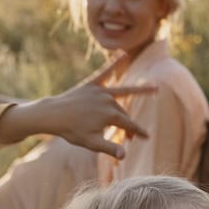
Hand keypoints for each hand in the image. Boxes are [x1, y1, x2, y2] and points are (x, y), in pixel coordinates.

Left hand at [0, 53, 153, 157]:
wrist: (53, 115)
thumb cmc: (72, 131)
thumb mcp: (91, 143)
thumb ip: (110, 148)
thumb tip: (125, 156)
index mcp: (110, 115)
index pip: (129, 125)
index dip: (138, 132)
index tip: (147, 137)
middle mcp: (108, 100)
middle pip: (124, 113)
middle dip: (128, 125)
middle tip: (129, 138)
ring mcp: (100, 91)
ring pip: (124, 91)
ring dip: (140, 90)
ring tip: (155, 88)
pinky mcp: (91, 84)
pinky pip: (105, 72)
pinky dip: (114, 63)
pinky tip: (123, 52)